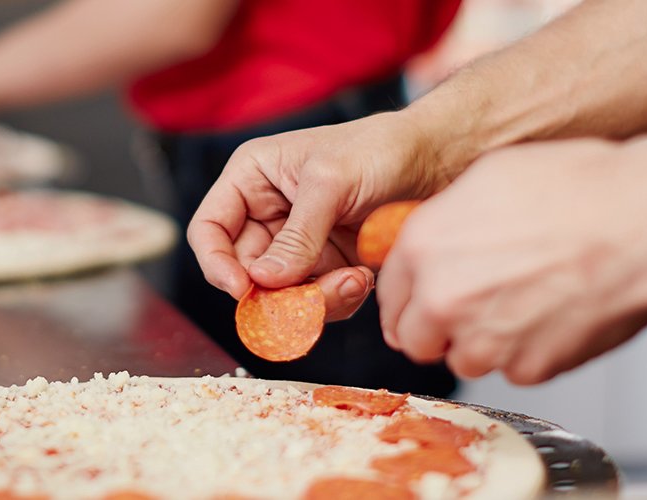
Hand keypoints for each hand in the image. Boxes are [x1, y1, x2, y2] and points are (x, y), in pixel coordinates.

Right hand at [187, 112, 460, 319]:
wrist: (437, 159)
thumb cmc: (380, 149)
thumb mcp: (332, 183)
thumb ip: (297, 235)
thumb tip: (264, 281)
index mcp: (252, 178)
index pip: (209, 230)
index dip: (217, 265)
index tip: (243, 291)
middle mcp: (268, 212)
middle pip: (247, 272)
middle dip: (278, 292)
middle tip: (313, 298)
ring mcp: (298, 242)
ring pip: (282, 294)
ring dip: (314, 299)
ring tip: (355, 279)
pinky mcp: (328, 263)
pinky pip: (316, 299)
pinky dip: (337, 298)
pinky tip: (365, 276)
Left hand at [378, 139, 646, 383]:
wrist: (640, 221)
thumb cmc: (579, 189)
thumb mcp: (489, 177)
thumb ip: (446, 220)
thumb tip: (439, 238)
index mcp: (423, 248)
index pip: (389, 294)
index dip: (410, 295)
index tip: (426, 296)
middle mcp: (443, 299)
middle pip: (415, 338)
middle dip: (438, 327)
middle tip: (473, 307)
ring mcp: (484, 340)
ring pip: (465, 358)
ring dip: (484, 341)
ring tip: (526, 303)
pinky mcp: (528, 367)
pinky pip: (516, 369)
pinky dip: (531, 350)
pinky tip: (556, 313)